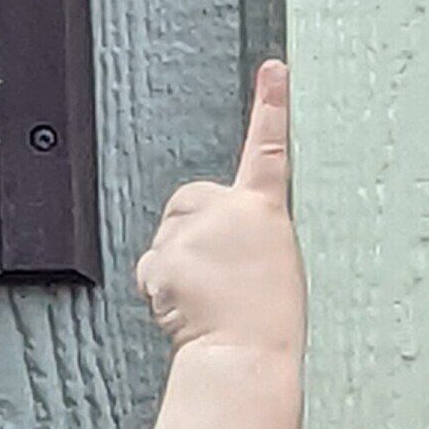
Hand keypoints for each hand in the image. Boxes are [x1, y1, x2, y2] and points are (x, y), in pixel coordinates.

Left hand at [136, 61, 304, 358]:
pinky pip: (152, 268)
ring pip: (168, 237)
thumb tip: (216, 237)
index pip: (270, 148)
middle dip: (192, 230)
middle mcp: (228, 211)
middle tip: (217, 274)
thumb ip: (248, 235)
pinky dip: (162, 287)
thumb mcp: (276, 265)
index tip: (274, 72)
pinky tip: (188, 307)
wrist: (246, 356)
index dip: (272, 106)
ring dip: (178, 262)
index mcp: (265, 211)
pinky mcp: (164, 255)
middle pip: (190, 201)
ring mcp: (193, 232)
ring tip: (209, 297)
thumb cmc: (268, 323)